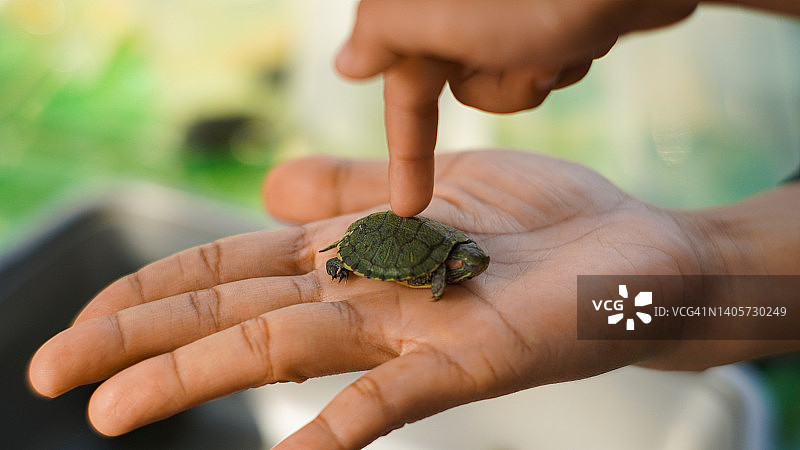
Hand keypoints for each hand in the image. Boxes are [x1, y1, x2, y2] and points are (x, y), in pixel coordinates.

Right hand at [30, 150, 775, 447]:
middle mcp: (367, 298)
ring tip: (118, 413)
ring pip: (288, 349)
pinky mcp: (469, 357)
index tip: (86, 315)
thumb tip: (265, 186)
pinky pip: (397, 396)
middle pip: (237, 312)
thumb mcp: (435, 181)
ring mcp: (411, 333)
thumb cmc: (545, 223)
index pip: (232, 269)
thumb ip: (350, 191)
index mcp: (354, 255)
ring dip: (202, 378)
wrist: (640, 259)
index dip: (156, 289)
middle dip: (142, 339)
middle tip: (54, 374)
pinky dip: (344, 423)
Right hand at [336, 0, 698, 215]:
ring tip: (560, 37)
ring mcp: (503, 9)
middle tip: (537, 56)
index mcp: (420, 2)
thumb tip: (347, 63)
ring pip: (504, 81)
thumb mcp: (437, 16)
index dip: (406, 149)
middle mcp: (456, 5)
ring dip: (535, 73)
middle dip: (502, 84)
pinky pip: (542, 64)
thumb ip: (381, 36)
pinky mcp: (546, 14)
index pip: (402, 87)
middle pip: (456, 86)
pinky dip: (564, 59)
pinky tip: (582, 31)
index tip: (408, 207)